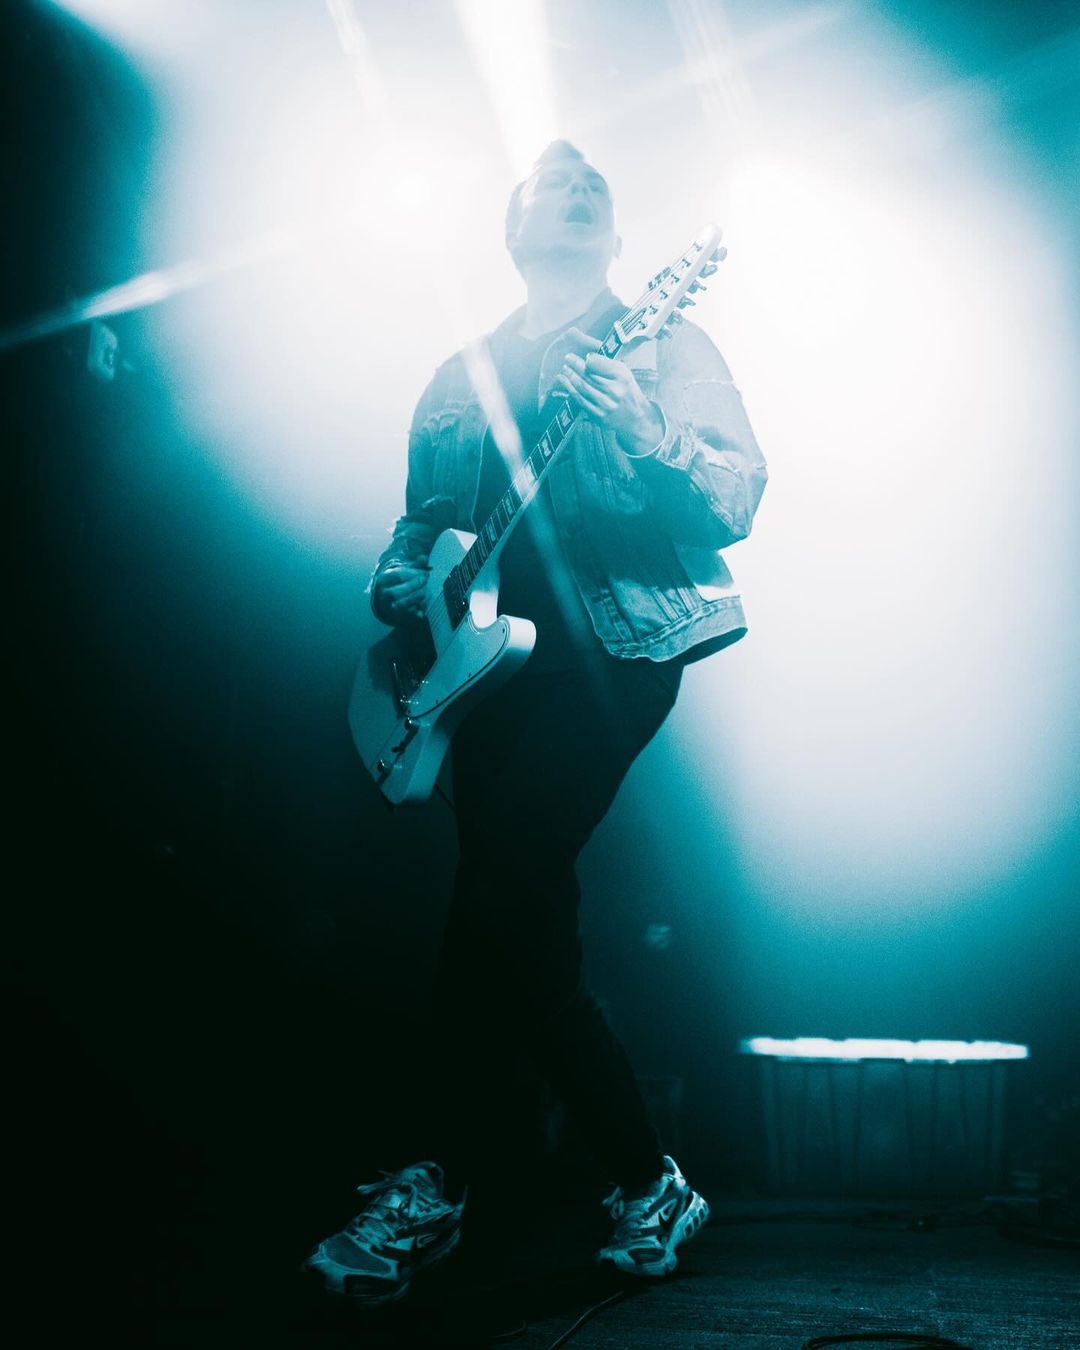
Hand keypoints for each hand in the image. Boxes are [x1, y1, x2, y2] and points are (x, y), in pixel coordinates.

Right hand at [373, 563, 429, 624]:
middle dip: (413, 586)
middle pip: (396, 592)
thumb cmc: (400, 582)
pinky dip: (416, 613)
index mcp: (385, 579)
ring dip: (415, 598)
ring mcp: (390, 606)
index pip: (398, 576)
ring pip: (401, 604)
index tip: (425, 573)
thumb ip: (416, 564)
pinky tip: (422, 611)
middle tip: (425, 580)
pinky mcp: (398, 616)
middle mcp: (384, 593)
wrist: (387, 600)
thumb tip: (424, 558)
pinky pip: (407, 615)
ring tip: (424, 592)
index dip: (414, 574)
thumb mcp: (406, 571)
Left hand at [555, 327, 664, 456]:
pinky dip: (569, 388)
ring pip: (582, 386)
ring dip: (570, 375)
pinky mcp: (598, 415)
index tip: (585, 357)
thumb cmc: (628, 392)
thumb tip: (588, 358)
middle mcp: (614, 390)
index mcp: (622, 377)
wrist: (636, 419)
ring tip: (564, 368)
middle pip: (588, 374)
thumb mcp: (625, 374)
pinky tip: (563, 380)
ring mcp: (605, 404)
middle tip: (567, 358)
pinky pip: (580, 399)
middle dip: (575, 364)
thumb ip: (608, 366)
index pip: (599, 364)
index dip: (589, 359)